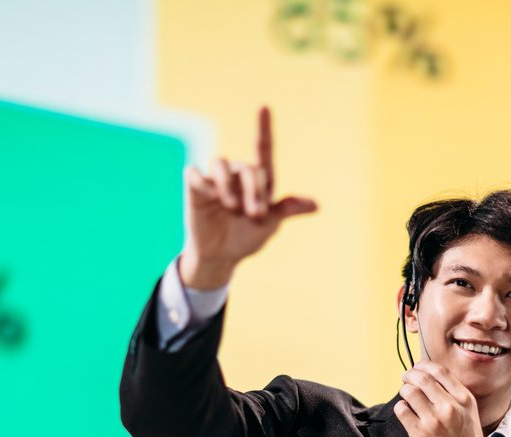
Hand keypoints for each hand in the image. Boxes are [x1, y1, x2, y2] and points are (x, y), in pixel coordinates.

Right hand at [181, 106, 317, 289]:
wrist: (221, 256)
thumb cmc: (247, 237)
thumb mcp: (270, 225)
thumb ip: (287, 210)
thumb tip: (316, 205)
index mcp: (259, 181)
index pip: (263, 149)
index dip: (263, 128)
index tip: (264, 107)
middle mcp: (237, 175)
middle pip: (248, 167)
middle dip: (254, 190)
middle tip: (256, 214)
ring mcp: (215, 179)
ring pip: (220, 163)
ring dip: (228, 185)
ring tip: (232, 206)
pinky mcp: (195, 188)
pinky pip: (194, 173)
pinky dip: (203, 182)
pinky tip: (210, 196)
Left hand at [393, 362, 505, 436]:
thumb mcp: (470, 415)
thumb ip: (454, 397)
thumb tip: (430, 380)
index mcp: (465, 399)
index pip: (439, 370)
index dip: (423, 366)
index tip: (417, 369)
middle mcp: (451, 406)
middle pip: (421, 377)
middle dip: (409, 376)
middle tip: (405, 380)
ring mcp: (435, 420)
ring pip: (409, 392)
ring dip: (404, 393)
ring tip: (406, 399)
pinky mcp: (421, 434)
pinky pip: (402, 410)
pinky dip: (401, 409)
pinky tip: (406, 414)